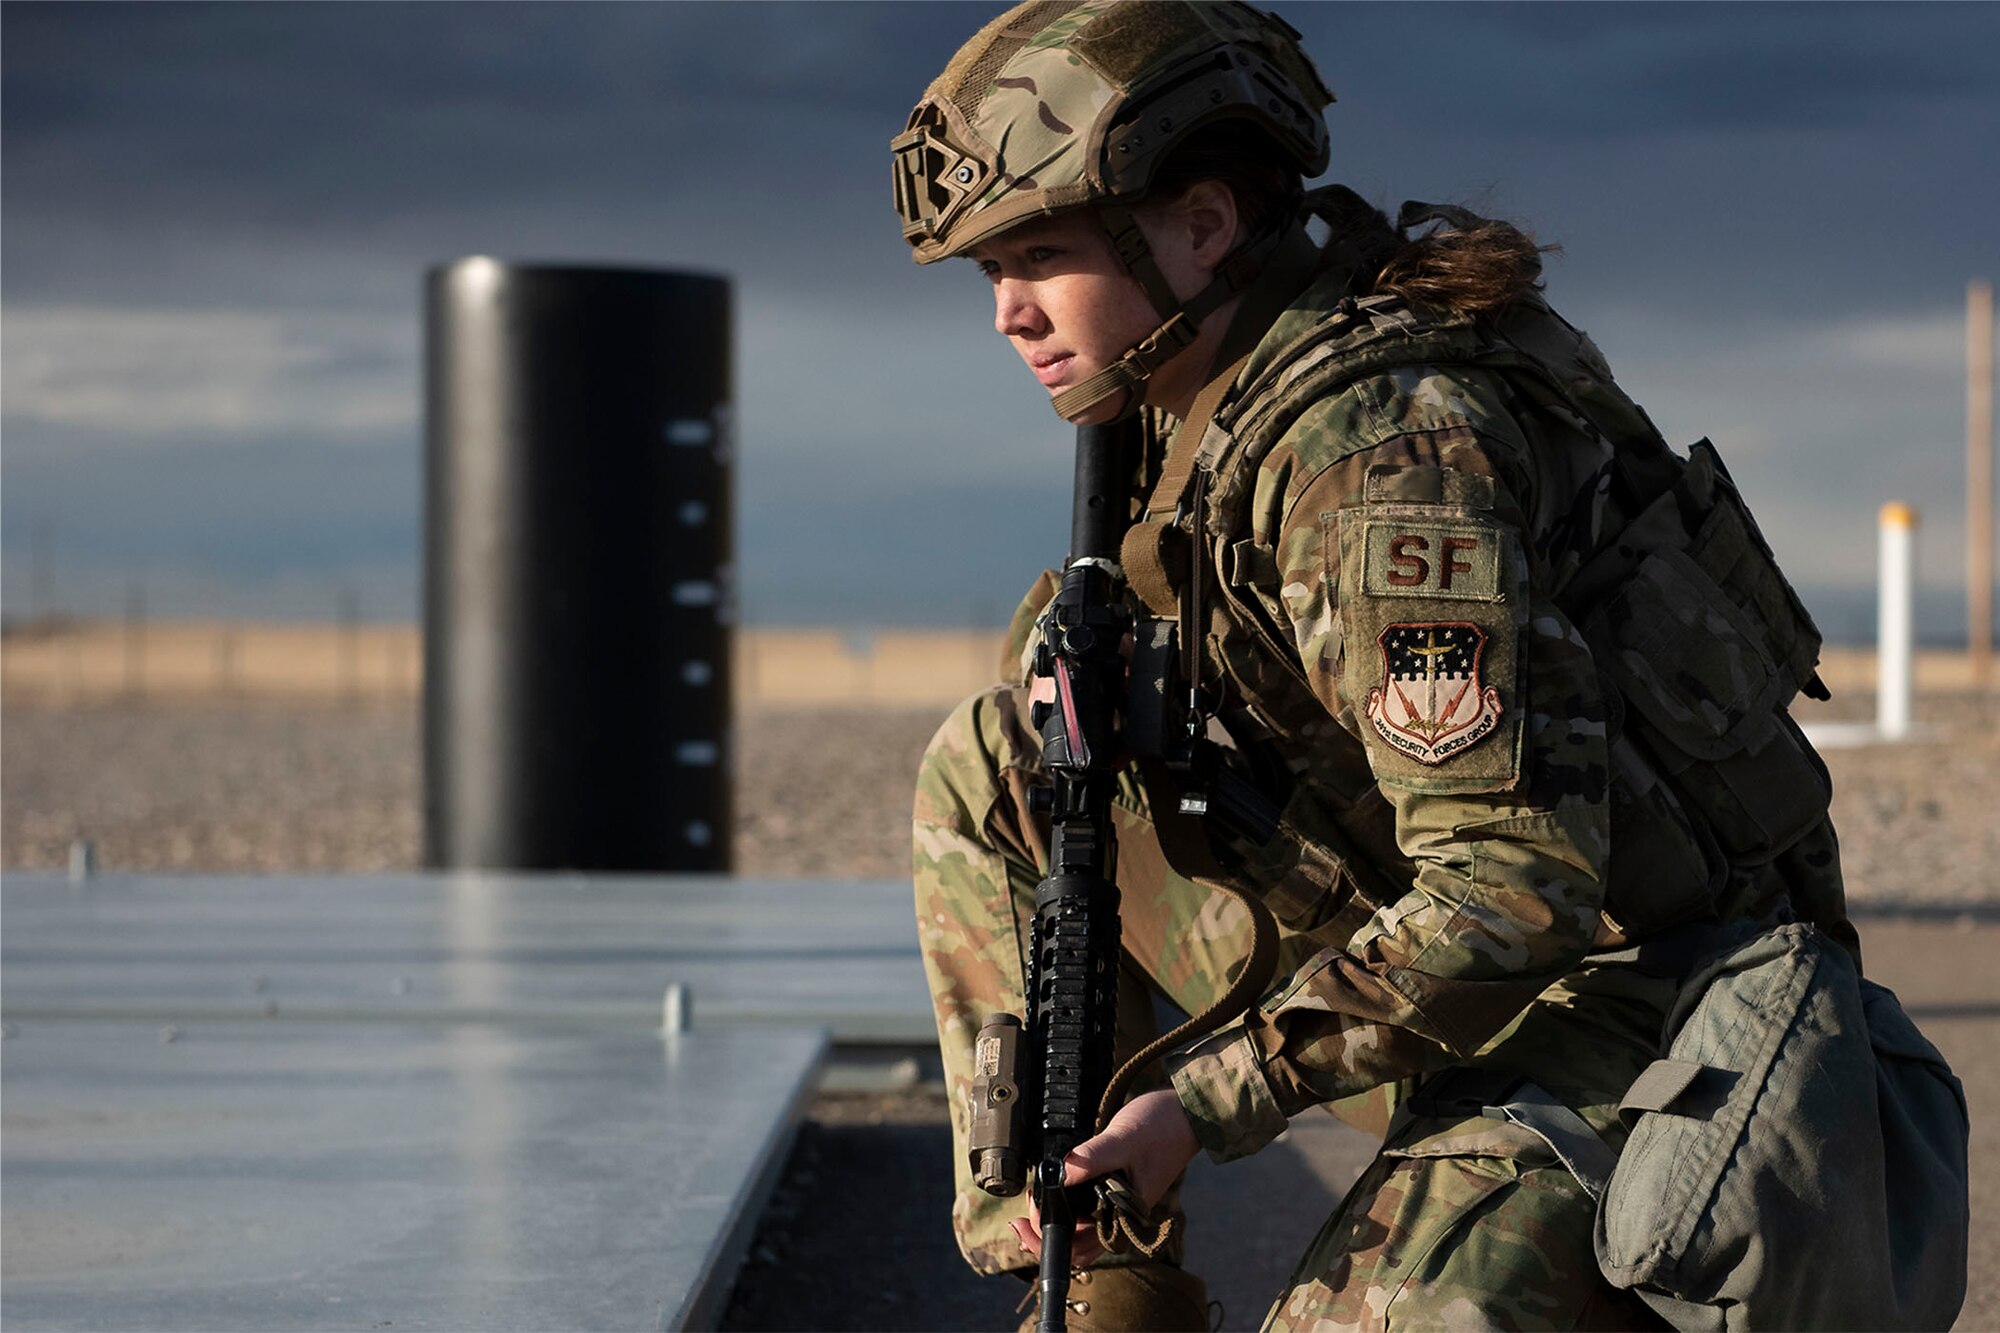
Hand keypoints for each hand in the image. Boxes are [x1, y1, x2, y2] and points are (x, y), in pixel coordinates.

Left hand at [1009, 1088, 1199, 1265]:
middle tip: (1020, 1213)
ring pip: (1080, 1224)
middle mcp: (1120, 1215)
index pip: (1080, 1247)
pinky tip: (1054, 1184)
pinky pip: (1087, 1204)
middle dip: (1044, 1232)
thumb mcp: (1123, 1139)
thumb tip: (1059, 1175)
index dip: (1047, 1239)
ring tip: (1034, 1196)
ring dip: (1055, 1216)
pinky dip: (1067, 1200)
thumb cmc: (1163, 1128)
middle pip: (1076, 1242)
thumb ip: (1092, 1159)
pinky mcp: (1116, 1186)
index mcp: (1124, 1215)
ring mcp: (1118, 1202)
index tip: (1024, 1221)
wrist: (1188, 1112)